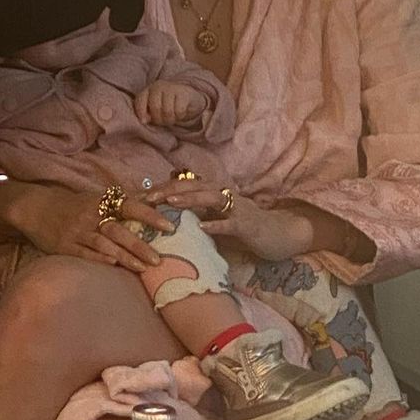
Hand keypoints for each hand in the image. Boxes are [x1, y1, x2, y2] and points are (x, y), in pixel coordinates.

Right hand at [12, 183, 174, 272]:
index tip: (170, 226)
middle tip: (159, 260)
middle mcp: (90, 215)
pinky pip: (84, 253)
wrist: (34, 207)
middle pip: (119, 231)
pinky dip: (99, 259)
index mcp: (100, 202)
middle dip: (140, 246)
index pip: (130, 206)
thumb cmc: (70, 205)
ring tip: (144, 269)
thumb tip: (151, 202)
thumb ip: (119, 204)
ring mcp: (77, 231)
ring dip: (125, 257)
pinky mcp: (64, 245)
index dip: (150, 215)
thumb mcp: (93, 199)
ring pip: (104, 244)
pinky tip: (113, 265)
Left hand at [135, 81, 205, 125]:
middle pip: (155, 108)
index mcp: (148, 90)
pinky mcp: (183, 93)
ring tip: (172, 118)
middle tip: (163, 121)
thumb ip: (147, 113)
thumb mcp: (154, 108)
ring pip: (167, 111)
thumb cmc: (167, 104)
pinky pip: (179, 111)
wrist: (188, 96)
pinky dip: (180, 116)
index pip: (140, 101)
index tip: (144, 122)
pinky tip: (180, 113)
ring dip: (170, 120)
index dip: (141, 113)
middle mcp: (158, 86)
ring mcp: (171, 88)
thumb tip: (144, 121)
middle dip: (159, 119)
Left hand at [141, 180, 312, 260]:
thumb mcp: (215, 218)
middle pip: (192, 186)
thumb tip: (166, 216)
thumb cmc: (243, 227)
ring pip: (209, 198)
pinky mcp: (248, 224)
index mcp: (212, 192)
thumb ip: (195, 214)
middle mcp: (222, 194)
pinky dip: (216, 224)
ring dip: (189, 199)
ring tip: (170, 203)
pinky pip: (230, 223)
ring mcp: (236, 207)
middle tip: (146, 198)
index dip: (161, 188)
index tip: (140, 195)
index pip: (183, 185)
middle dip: (168, 190)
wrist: (279, 234)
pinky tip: (201, 227)